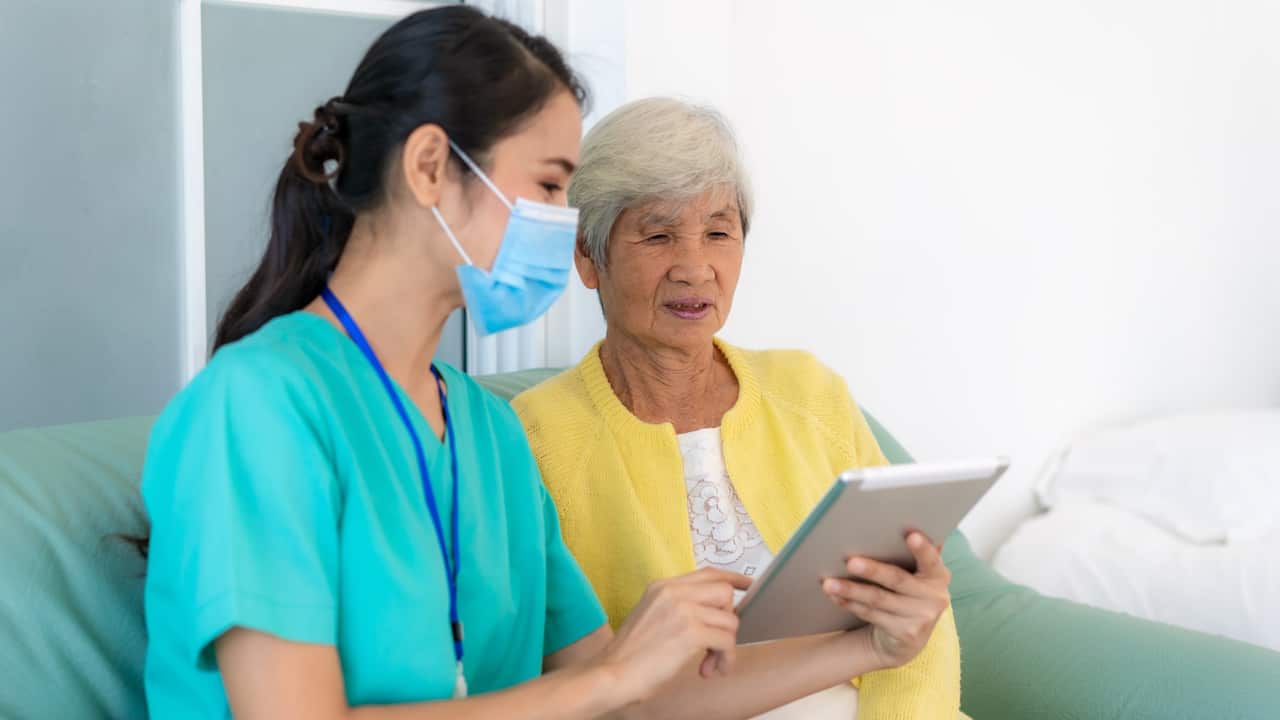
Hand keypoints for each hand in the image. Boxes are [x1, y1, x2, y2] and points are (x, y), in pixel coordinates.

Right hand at [599, 568, 751, 704]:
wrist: (611, 674)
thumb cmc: (628, 656)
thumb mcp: (651, 617)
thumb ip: (678, 608)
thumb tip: (712, 614)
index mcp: (662, 587)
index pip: (707, 573)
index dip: (732, 578)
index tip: (748, 584)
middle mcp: (673, 592)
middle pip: (724, 592)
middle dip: (727, 618)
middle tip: (715, 643)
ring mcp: (682, 609)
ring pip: (730, 619)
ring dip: (726, 647)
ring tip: (710, 664)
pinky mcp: (691, 631)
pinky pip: (727, 640)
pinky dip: (725, 658)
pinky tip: (709, 670)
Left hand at [821, 532, 951, 668]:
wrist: (908, 636)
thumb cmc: (907, 591)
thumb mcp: (916, 574)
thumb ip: (911, 554)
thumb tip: (890, 524)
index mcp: (938, 574)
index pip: (931, 559)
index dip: (922, 548)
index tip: (911, 535)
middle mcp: (935, 597)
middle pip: (898, 580)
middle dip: (872, 570)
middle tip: (850, 561)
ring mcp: (921, 618)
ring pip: (879, 600)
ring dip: (851, 590)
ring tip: (829, 583)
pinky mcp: (905, 634)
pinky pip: (871, 615)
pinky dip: (850, 604)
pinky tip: (834, 596)